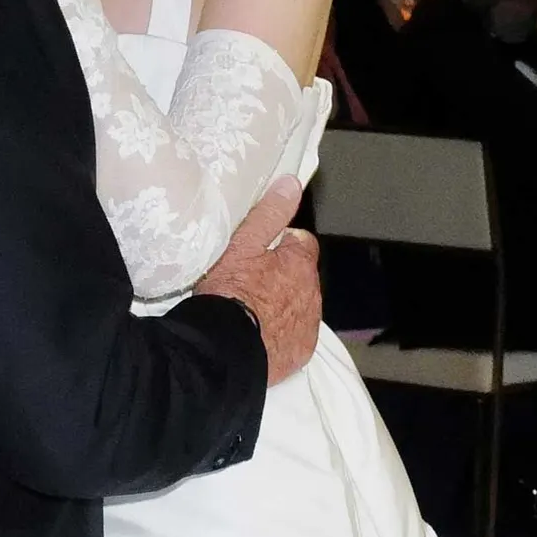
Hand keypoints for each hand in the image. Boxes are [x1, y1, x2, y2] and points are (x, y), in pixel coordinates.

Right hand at [194, 177, 320, 384]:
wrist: (223, 349)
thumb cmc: (231, 294)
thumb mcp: (243, 244)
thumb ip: (269, 213)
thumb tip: (290, 184)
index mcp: (301, 264)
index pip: (301, 243)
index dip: (279, 245)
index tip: (258, 254)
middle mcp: (313, 294)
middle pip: (300, 277)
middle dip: (281, 277)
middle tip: (248, 283)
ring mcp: (308, 326)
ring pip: (298, 306)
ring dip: (281, 305)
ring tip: (250, 311)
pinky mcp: (300, 353)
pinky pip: (294, 337)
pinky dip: (280, 334)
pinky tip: (257, 335)